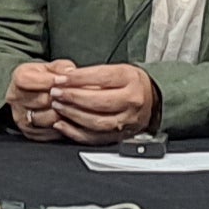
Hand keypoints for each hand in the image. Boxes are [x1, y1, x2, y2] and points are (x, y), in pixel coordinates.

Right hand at [6, 60, 76, 140]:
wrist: (38, 94)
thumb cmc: (48, 79)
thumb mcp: (54, 67)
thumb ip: (62, 68)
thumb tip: (70, 72)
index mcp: (19, 78)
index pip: (27, 80)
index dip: (48, 81)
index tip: (63, 80)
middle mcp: (15, 98)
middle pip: (40, 100)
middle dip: (59, 98)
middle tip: (74, 96)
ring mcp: (21, 117)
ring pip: (46, 118)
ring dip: (62, 113)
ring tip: (73, 108)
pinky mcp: (29, 132)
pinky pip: (48, 132)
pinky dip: (61, 127)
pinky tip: (68, 119)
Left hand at [44, 63, 160, 144]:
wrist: (152, 100)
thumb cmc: (130, 83)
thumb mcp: (117, 70)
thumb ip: (93, 74)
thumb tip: (66, 76)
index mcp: (131, 80)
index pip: (102, 78)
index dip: (78, 79)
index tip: (60, 78)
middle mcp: (132, 101)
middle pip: (99, 101)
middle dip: (73, 97)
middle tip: (56, 93)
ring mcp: (127, 121)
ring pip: (96, 122)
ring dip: (72, 114)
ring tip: (58, 106)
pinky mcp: (121, 136)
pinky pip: (95, 138)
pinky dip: (75, 132)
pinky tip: (62, 125)